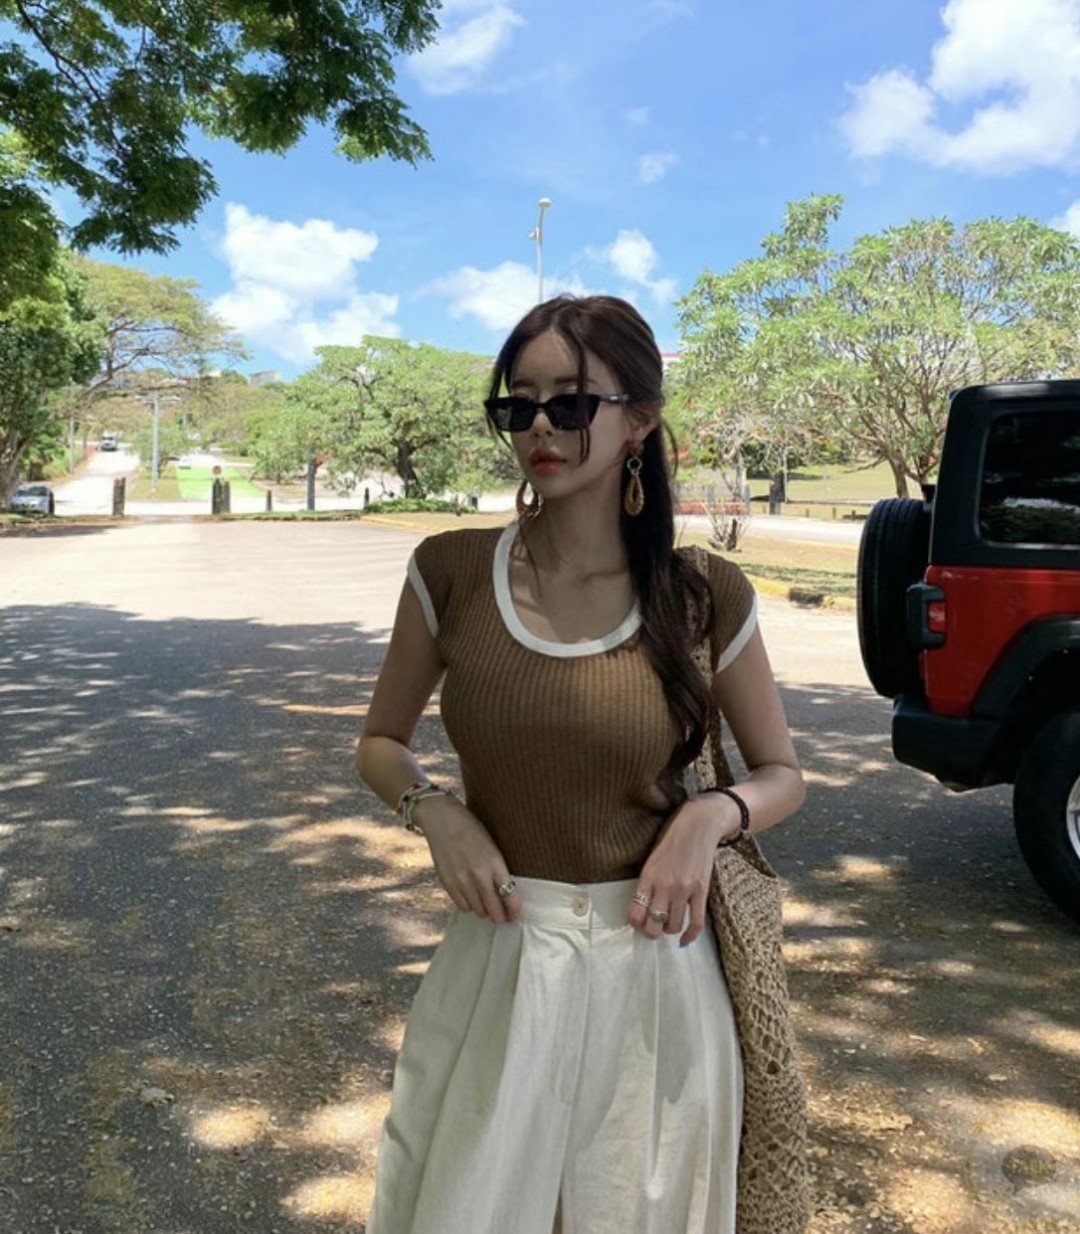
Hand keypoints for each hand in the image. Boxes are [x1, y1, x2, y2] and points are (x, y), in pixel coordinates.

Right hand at [411, 794, 519, 923]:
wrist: (443, 819)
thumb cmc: (472, 829)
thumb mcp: (492, 846)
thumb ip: (498, 869)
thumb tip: (506, 892)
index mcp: (494, 862)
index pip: (509, 895)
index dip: (513, 909)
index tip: (515, 913)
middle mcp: (478, 875)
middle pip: (493, 909)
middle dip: (500, 916)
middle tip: (503, 916)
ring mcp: (461, 880)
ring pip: (478, 910)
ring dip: (484, 910)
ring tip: (486, 905)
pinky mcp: (447, 883)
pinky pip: (462, 906)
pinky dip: (469, 905)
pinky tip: (472, 898)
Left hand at [628, 796, 736, 944]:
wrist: (698, 827)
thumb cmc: (671, 842)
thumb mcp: (652, 860)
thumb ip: (647, 883)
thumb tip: (643, 907)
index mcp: (648, 877)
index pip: (636, 911)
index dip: (635, 923)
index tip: (638, 922)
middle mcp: (664, 886)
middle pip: (653, 925)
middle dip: (651, 932)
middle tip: (652, 929)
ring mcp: (684, 890)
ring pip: (673, 926)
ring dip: (669, 930)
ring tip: (668, 926)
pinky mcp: (701, 892)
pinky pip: (696, 922)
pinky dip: (690, 936)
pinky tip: (685, 939)